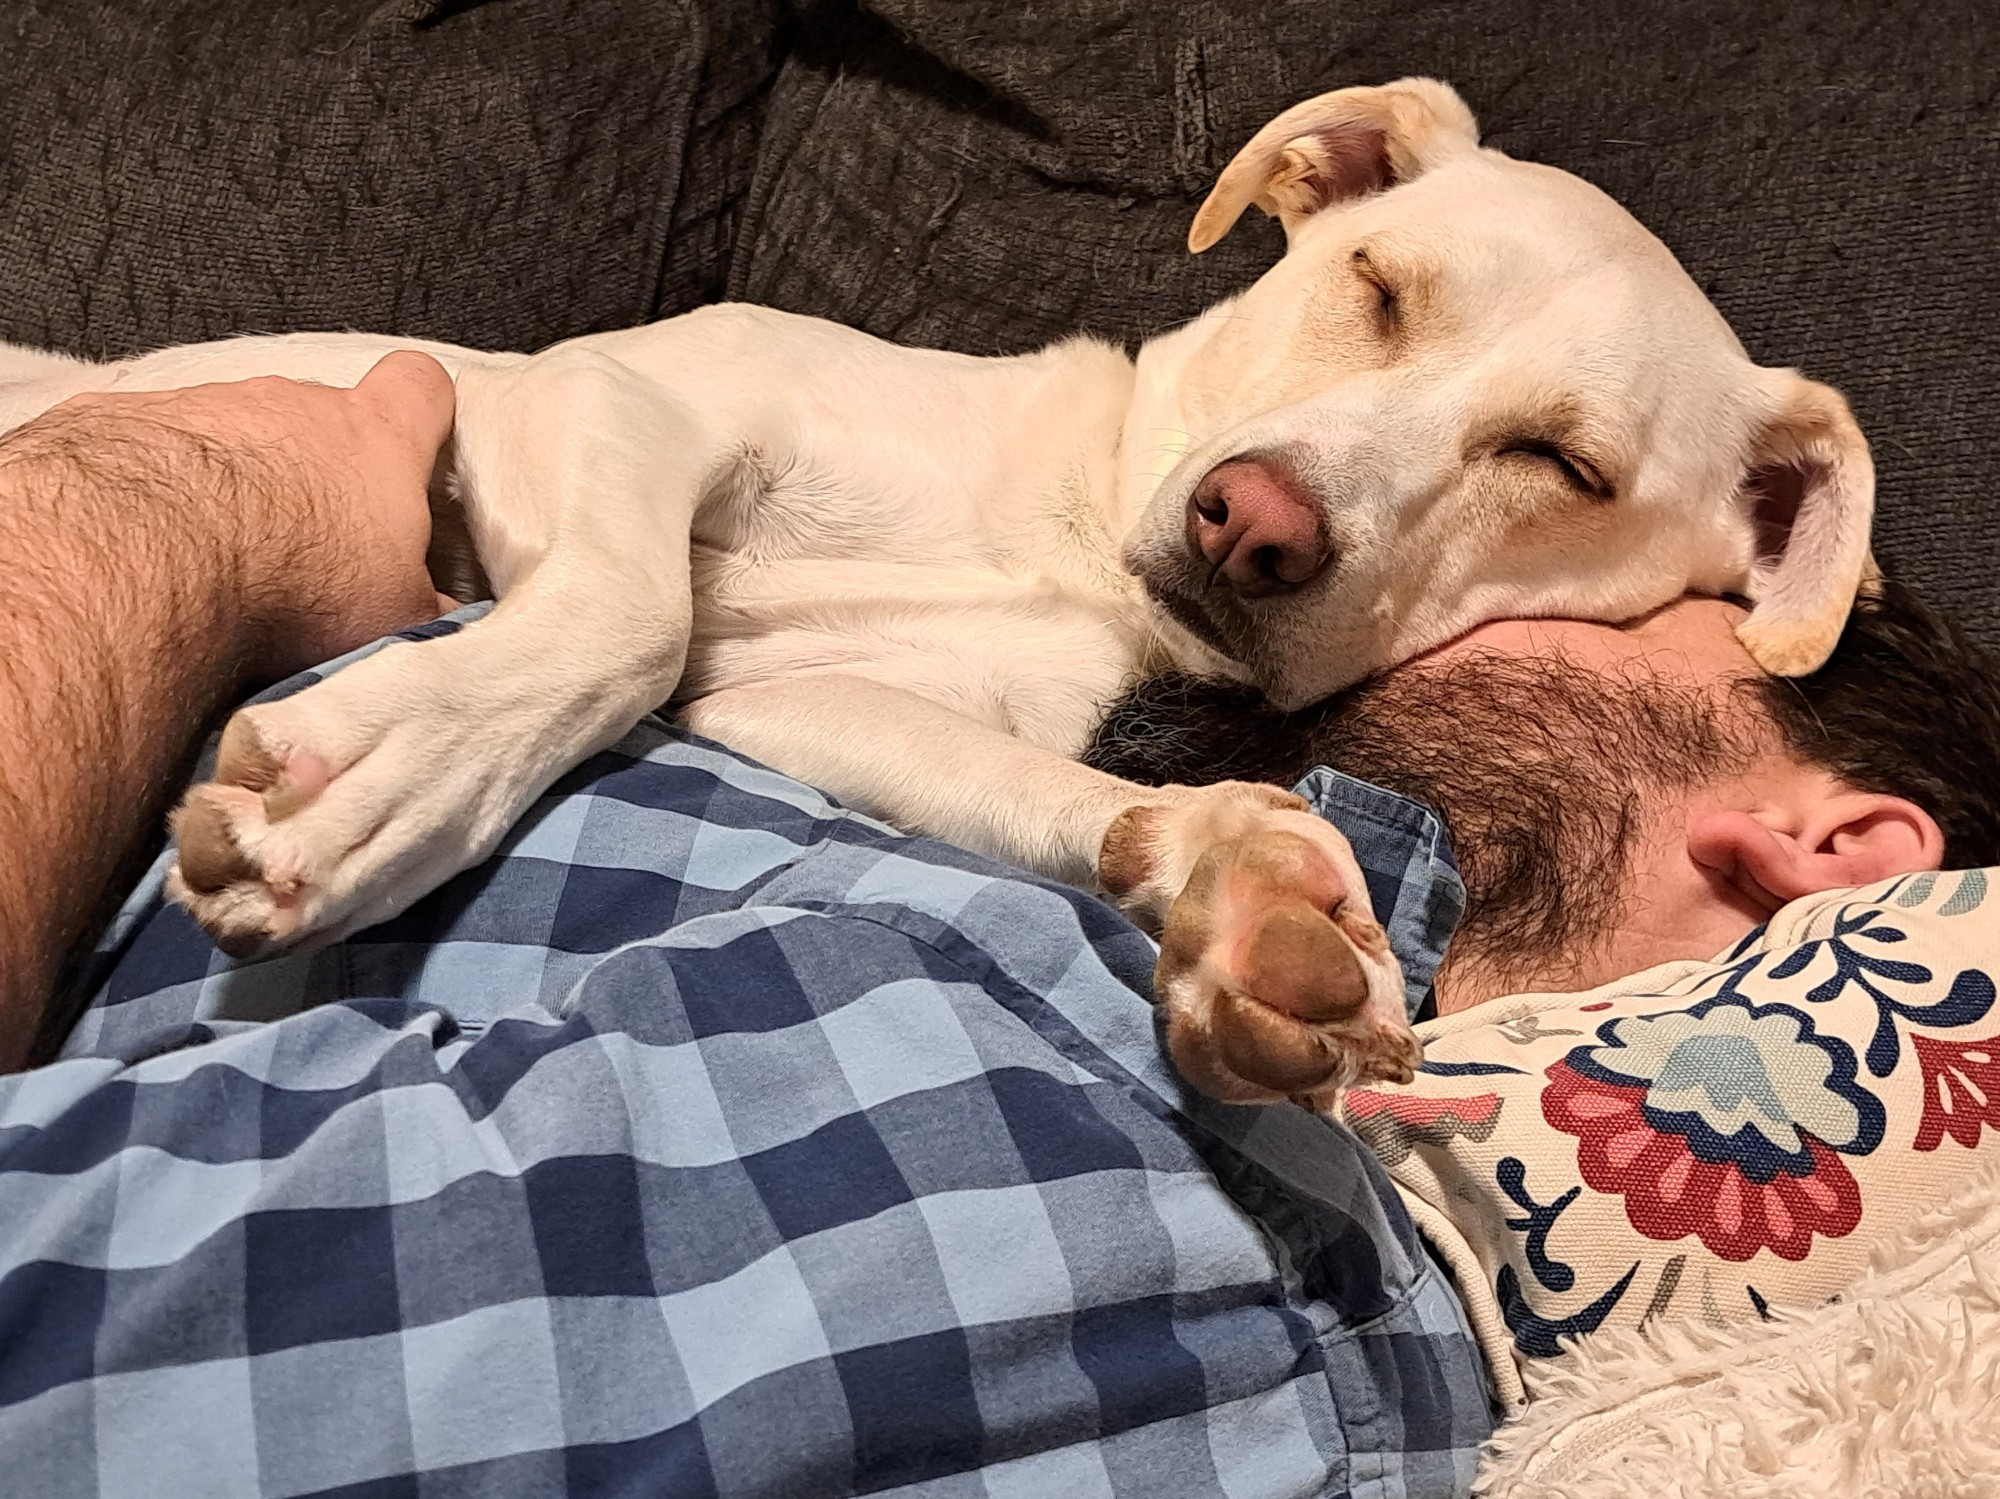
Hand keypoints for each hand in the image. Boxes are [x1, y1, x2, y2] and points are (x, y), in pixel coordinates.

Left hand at [53, 350, 454, 680]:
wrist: (153, 560)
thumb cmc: (288, 577)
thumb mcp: (394, 617)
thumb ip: (421, 605)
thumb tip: (439, 619)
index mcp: (371, 438)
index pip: (418, 387)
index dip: (419, 410)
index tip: (412, 443)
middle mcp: (289, 403)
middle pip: (316, 412)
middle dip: (314, 466)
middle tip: (309, 540)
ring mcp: (202, 404)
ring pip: (228, 430)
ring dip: (229, 481)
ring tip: (219, 555)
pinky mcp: (120, 420)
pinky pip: (144, 445)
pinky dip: (150, 486)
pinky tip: (146, 541)